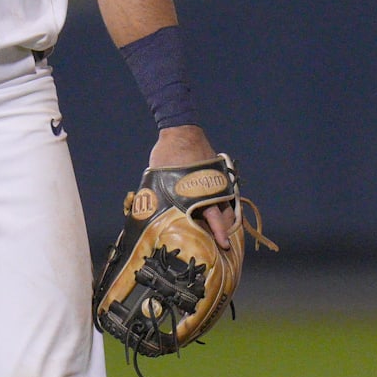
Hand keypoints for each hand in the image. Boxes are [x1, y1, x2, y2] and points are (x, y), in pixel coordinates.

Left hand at [149, 124, 232, 248]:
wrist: (180, 131)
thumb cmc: (167, 156)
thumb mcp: (159, 179)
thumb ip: (160, 198)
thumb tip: (150, 215)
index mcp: (198, 192)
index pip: (213, 217)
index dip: (219, 233)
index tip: (224, 245)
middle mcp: (211, 188)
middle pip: (224, 215)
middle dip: (224, 230)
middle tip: (222, 245)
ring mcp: (216, 180)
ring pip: (225, 205)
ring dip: (224, 219)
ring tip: (223, 232)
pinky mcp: (216, 175)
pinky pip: (222, 193)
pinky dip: (222, 204)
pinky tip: (219, 213)